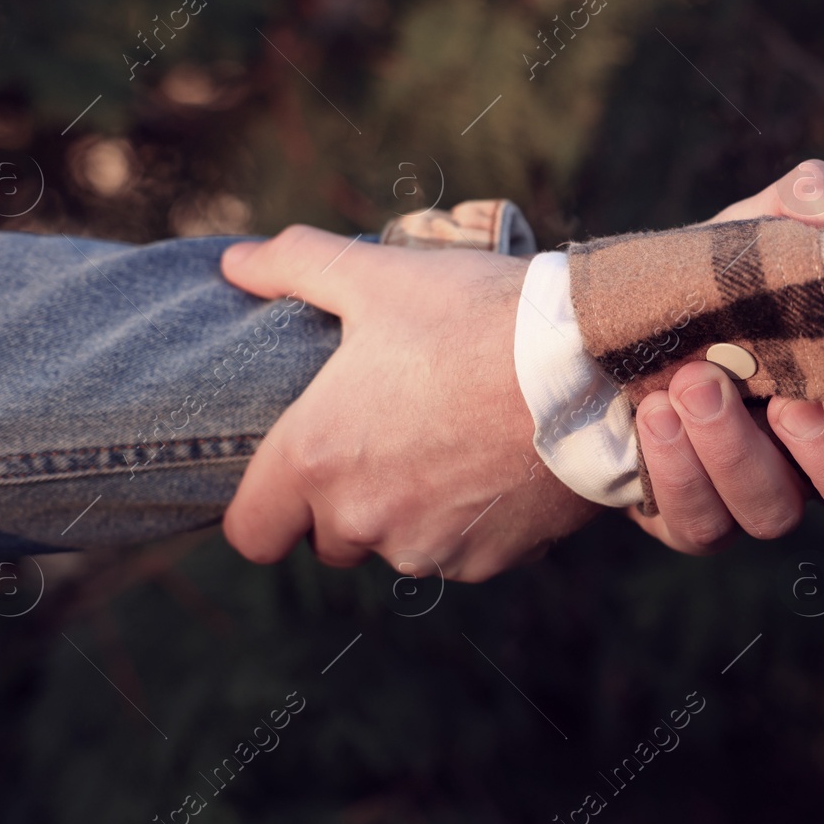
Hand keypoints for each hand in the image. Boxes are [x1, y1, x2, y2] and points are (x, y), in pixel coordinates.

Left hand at [218, 227, 597, 582]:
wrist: (589, 366)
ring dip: (411, 512)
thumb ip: (292, 265)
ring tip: (449, 441)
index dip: (266, 508)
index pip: (252, 535)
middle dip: (346, 500)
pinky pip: (461, 553)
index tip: (293, 476)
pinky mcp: (490, 560)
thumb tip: (234, 262)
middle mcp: (364, 520)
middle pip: (329, 539)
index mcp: (316, 460)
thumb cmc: (474, 316)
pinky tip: (496, 463)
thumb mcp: (377, 275)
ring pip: (398, 546)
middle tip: (385, 436)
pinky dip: (471, 523)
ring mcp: (430, 547)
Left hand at [627, 161, 823, 553]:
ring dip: (738, 452)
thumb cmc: (721, 282)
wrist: (615, 328)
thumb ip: (814, 204)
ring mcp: (767, 501)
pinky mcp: (698, 519)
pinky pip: (701, 523)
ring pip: (778, 516)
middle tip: (793, 405)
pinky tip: (656, 412)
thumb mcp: (763, 229)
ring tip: (699, 381)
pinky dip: (678, 469)